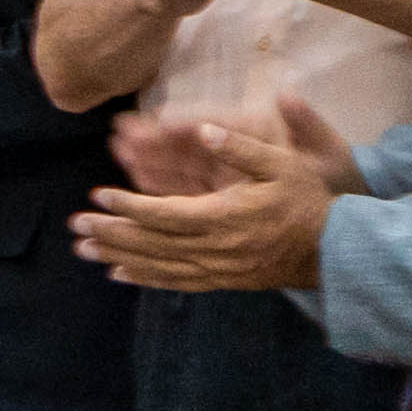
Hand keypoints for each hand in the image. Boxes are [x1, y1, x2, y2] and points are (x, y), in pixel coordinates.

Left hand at [71, 105, 347, 290]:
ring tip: (83, 249)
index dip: (129, 205)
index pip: (164, 213)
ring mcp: (218, 268)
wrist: (337, 249)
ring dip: (118, 256)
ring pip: (159, 265)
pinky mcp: (223, 280)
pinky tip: (118, 273)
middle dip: (110, 232)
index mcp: (225, 216)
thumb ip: (242, 147)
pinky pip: (177, 282)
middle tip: (74, 225)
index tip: (99, 195)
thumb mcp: (283, 163)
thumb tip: (205, 128)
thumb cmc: (308, 200)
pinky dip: (145, 277)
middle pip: (152, 242)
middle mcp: (216, 247)